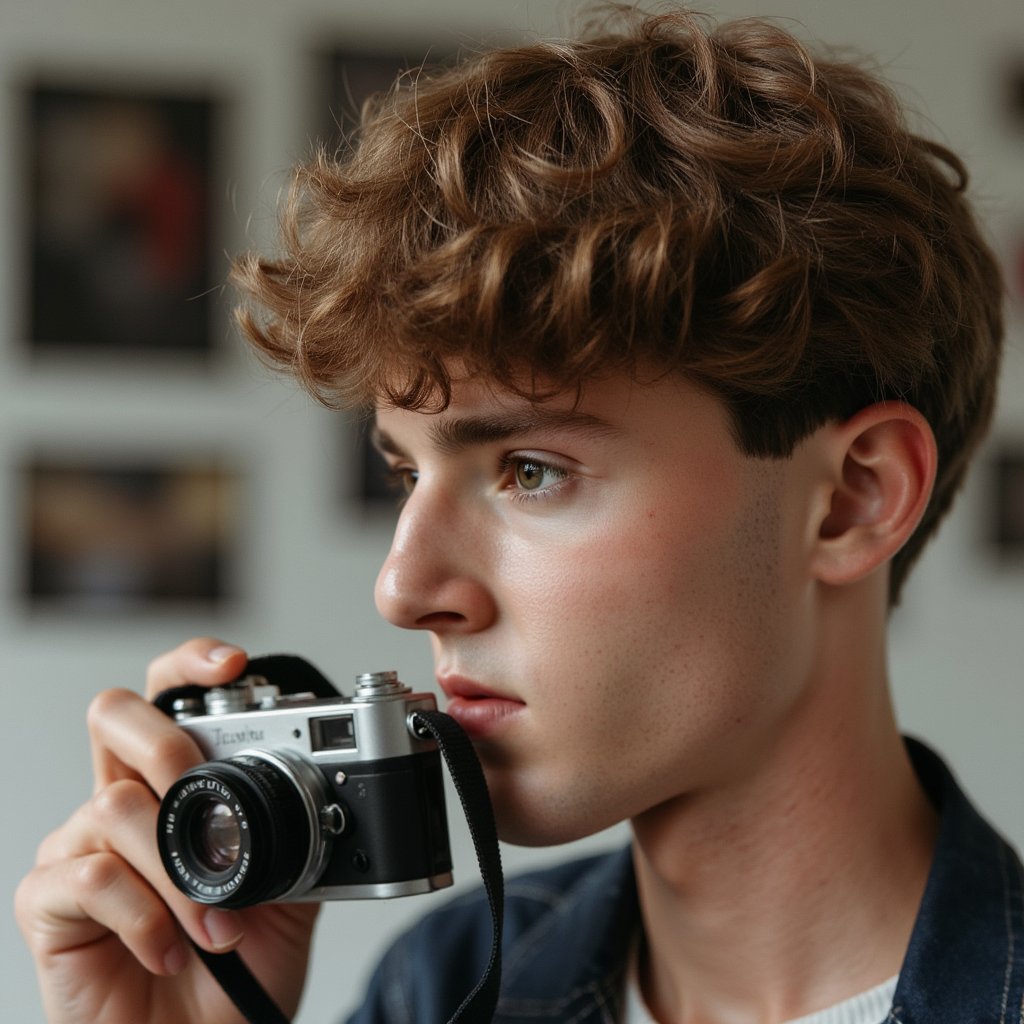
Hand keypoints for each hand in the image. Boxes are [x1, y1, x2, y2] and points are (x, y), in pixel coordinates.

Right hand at [15, 638, 318, 1023]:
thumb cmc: (238, 971)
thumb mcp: (290, 890)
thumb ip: (297, 832)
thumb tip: (328, 788)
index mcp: (174, 789)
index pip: (166, 698)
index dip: (189, 664)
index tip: (233, 662)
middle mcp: (121, 803)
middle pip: (114, 716)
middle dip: (170, 746)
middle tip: (206, 802)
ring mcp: (78, 848)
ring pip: (116, 805)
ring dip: (181, 873)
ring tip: (217, 928)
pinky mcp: (48, 902)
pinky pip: (94, 875)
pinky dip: (146, 917)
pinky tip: (171, 952)